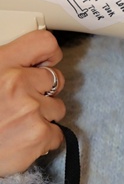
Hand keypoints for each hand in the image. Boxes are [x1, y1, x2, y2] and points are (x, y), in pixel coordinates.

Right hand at [0, 31, 65, 176]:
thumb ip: (6, 69)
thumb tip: (30, 67)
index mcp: (1, 63)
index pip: (44, 43)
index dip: (50, 55)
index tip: (46, 64)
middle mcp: (17, 82)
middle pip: (56, 79)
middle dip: (45, 92)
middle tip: (24, 105)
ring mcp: (31, 109)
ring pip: (58, 108)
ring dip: (44, 117)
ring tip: (19, 125)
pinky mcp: (39, 134)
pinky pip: (57, 134)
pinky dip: (43, 140)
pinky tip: (22, 141)